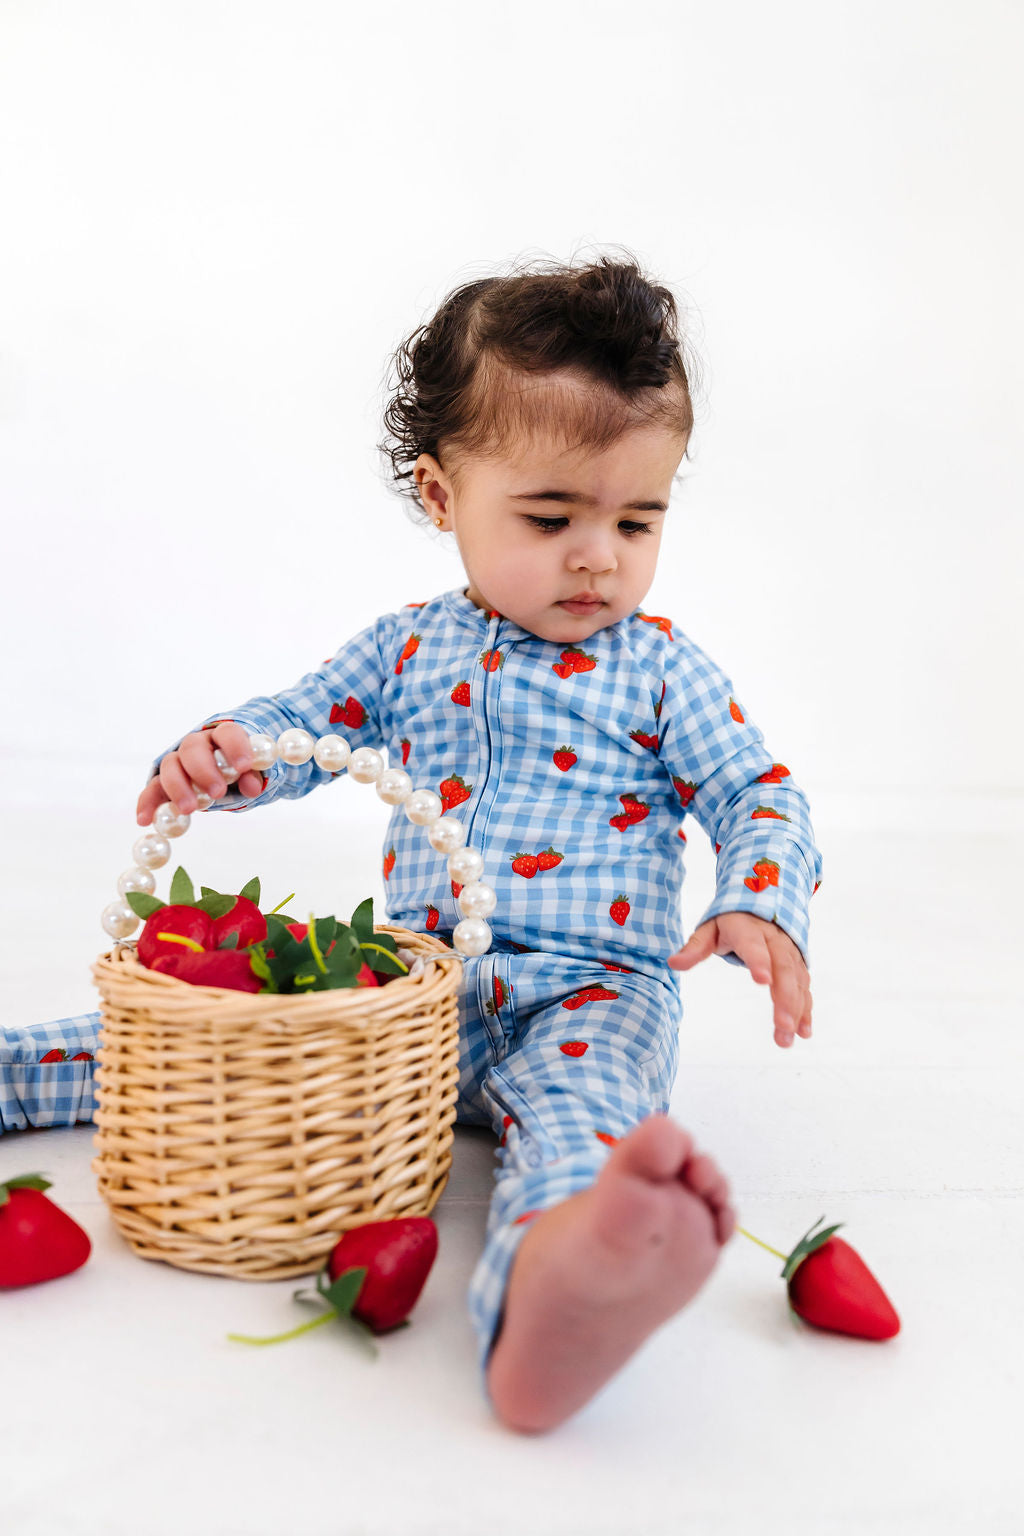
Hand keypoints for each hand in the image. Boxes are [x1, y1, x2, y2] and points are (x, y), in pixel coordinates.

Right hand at [135, 722, 266, 825]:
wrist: (223, 769)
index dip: (235, 747)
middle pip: (193, 748)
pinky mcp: (164, 779)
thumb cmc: (238, 768)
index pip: (227, 733)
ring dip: (178, 787)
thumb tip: (253, 787)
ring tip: (189, 809)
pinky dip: (147, 803)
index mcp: (222, 735)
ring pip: (170, 765)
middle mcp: (197, 743)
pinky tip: (144, 819)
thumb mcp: (250, 772)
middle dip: (203, 770)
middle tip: (217, 792)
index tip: (243, 766)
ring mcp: (178, 760)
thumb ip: (252, 777)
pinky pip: (152, 787)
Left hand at [667, 912, 812, 1048]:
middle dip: (784, 998)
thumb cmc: (731, 921)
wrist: (762, 903)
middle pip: (782, 968)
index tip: (762, 981)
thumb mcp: (709, 930)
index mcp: (748, 929)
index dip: (759, 962)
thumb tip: (673, 963)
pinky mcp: (797, 965)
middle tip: (781, 1025)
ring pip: (797, 980)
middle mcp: (774, 940)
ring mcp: (789, 953)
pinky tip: (803, 1031)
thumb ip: (694, 948)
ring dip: (796, 1009)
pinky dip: (805, 1009)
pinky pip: (804, 987)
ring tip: (787, 1036)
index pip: (754, 946)